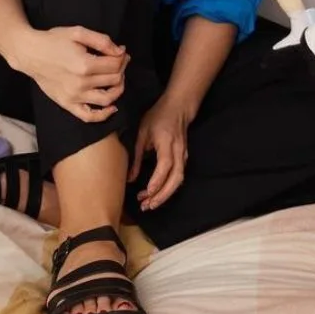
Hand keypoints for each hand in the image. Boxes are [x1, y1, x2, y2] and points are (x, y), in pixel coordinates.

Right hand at [20, 26, 128, 122]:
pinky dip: (104, 115)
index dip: (123, 57)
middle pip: (114, 80)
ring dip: (118, 89)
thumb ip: (102, 41)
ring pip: (107, 99)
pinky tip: (112, 107)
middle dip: (122, 69)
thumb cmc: (53, 40)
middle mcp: (81, 83)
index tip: (121, 51)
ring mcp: (73, 97)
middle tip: (118, 61)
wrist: (30, 54)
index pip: (115, 64)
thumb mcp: (78, 32)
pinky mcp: (67, 104)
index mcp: (84, 64)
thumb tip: (120, 51)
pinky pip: (89, 116)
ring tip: (117, 79)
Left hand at [129, 94, 191, 210]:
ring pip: (179, 180)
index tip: (147, 193)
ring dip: (165, 194)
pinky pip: (179, 177)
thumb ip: (137, 155)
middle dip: (162, 195)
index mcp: (167, 142)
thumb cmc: (158, 117)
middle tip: (147, 206)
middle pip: (176, 178)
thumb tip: (130, 178)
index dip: (157, 180)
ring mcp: (184, 156)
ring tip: (149, 204)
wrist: (179, 107)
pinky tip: (157, 194)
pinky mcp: (184, 159)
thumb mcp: (142, 132)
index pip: (165, 165)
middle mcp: (179, 151)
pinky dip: (169, 188)